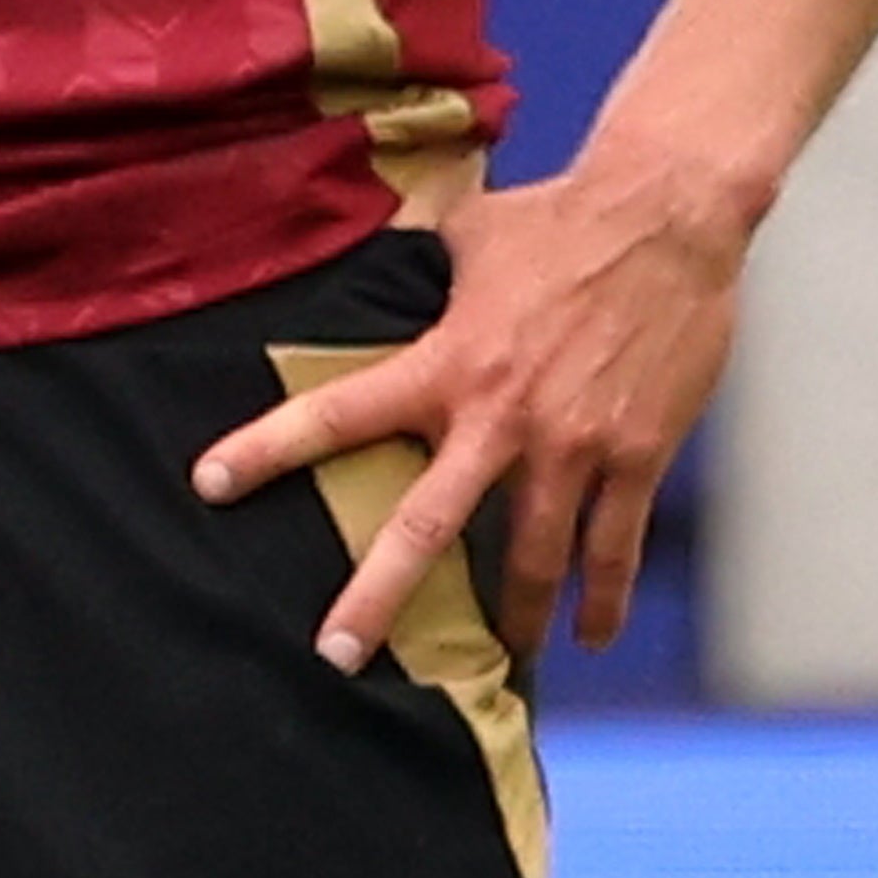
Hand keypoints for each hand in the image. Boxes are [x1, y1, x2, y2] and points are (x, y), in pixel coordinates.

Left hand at [189, 157, 753, 669]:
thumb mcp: (469, 234)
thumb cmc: (561, 217)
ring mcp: (572, 445)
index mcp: (446, 362)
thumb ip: (421, 263)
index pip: (337, 411)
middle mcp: (501, 417)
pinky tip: (591, 634)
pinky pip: (614, 546)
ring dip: (513, 619)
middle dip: (377, 599)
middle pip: (426, 527)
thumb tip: (380, 249)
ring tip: (499, 660)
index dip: (267, 449)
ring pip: (532, 559)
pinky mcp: (638, 456)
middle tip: (337, 656)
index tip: (210, 484)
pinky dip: (603, 598)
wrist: (667, 217)